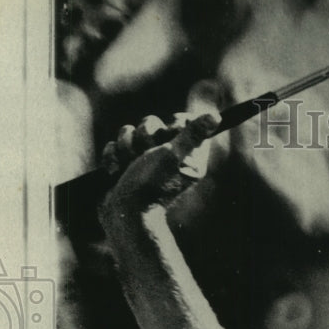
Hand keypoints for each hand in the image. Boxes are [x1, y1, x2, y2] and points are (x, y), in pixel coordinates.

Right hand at [98, 111, 220, 228]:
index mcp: (186, 155)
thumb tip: (216, 116)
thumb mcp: (174, 154)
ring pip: (129, 133)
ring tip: (129, 167)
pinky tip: (116, 173)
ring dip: (125, 149)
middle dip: (142, 138)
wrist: (124, 212)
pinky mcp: (124, 166)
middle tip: (145, 157)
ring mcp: (143, 161)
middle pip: (150, 123)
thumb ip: (192, 134)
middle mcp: (166, 156)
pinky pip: (114, 146)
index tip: (169, 134)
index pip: (182, 122)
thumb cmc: (151, 184)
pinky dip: (113, 159)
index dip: (172, 123)